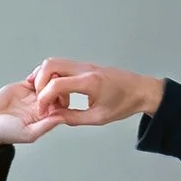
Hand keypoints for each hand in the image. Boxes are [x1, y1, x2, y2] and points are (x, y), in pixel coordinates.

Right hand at [0, 75, 71, 152]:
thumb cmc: (6, 133)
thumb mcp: (28, 133)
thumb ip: (45, 126)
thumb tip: (62, 118)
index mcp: (48, 117)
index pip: (64, 103)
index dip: (64, 96)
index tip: (57, 94)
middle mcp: (44, 105)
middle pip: (60, 89)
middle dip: (58, 83)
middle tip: (50, 82)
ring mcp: (35, 94)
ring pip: (50, 80)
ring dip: (48, 76)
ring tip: (39, 80)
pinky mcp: (25, 86)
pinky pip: (37, 75)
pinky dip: (38, 73)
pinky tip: (31, 78)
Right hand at [34, 61, 163, 128]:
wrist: (141, 90)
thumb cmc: (125, 103)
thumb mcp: (98, 117)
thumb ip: (73, 118)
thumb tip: (55, 118)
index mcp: (89, 82)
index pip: (56, 84)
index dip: (44, 98)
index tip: (42, 110)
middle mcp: (85, 69)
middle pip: (50, 65)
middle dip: (39, 82)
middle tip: (41, 100)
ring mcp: (85, 65)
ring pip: (54, 63)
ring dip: (46, 79)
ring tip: (52, 99)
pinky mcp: (85, 66)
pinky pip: (63, 66)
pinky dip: (54, 77)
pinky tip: (60, 93)